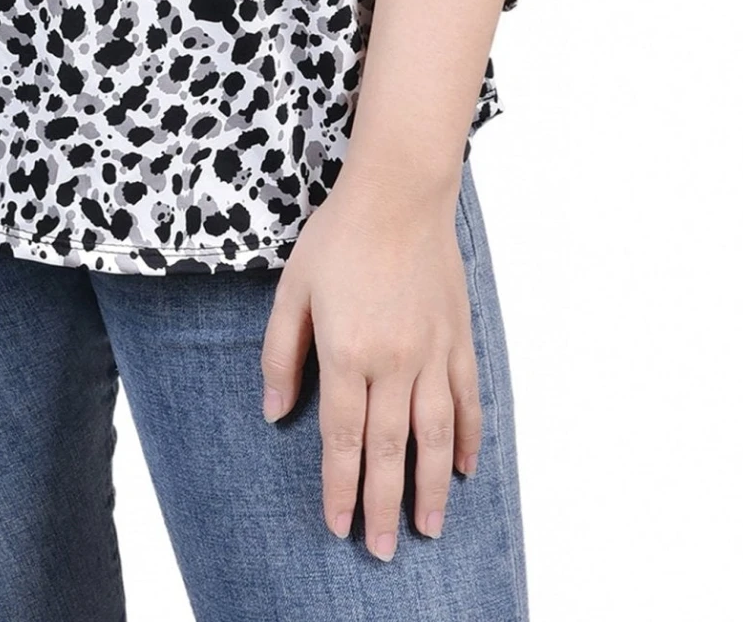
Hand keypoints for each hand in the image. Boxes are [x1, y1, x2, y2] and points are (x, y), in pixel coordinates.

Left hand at [259, 166, 480, 559]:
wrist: (399, 191)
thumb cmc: (339, 236)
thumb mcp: (292, 289)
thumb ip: (280, 353)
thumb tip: (273, 409)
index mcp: (347, 352)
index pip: (342, 437)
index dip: (339, 486)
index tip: (337, 526)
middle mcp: (393, 361)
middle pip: (389, 450)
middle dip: (383, 505)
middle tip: (382, 552)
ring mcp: (431, 351)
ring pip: (434, 435)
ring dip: (430, 488)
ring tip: (427, 530)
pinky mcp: (458, 336)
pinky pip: (467, 399)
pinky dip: (468, 438)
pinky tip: (463, 470)